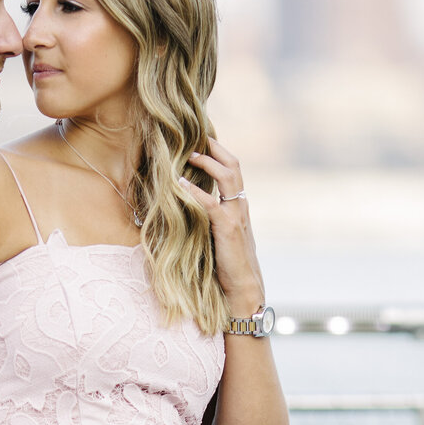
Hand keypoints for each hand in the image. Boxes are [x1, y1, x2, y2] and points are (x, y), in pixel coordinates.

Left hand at [177, 137, 263, 310]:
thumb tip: (188, 206)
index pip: (232, 171)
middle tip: (195, 136)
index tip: (201, 140)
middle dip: (215, 147)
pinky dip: (195, 191)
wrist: (243, 288)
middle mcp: (241, 206)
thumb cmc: (228, 265)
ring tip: (188, 154)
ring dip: (207, 162)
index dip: (219, 153)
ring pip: (227, 177)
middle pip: (233, 165)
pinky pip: (211, 203)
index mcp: (239, 206)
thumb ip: (210, 218)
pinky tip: (179, 184)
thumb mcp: (219, 235)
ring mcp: (237, 215)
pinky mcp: (228, 228)